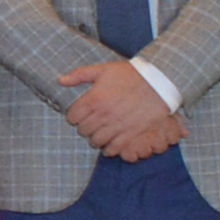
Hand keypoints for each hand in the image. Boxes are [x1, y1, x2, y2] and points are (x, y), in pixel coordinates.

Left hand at [67, 57, 184, 159]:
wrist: (159, 82)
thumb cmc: (131, 74)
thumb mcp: (103, 70)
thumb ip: (80, 75)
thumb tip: (61, 81)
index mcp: (94, 99)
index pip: (72, 117)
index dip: (74, 116)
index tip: (80, 114)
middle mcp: (103, 115)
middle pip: (83, 131)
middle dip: (85, 127)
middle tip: (91, 124)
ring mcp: (117, 126)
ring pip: (96, 141)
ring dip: (96, 138)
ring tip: (100, 133)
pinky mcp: (130, 134)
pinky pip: (113, 148)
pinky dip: (109, 148)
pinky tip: (110, 143)